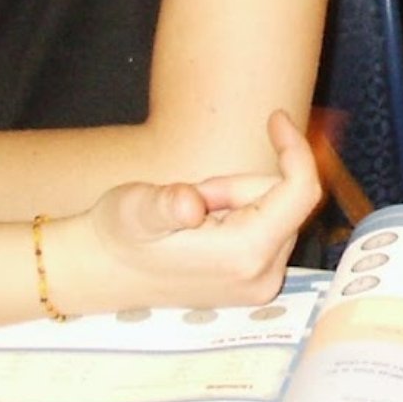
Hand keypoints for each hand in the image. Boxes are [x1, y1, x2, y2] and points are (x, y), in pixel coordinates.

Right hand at [54, 111, 322, 315]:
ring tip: (192, 219)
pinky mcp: (253, 282)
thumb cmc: (118, 234)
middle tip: (195, 196)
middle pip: (286, 201)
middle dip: (242, 185)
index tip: (276, 117)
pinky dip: (241, 216)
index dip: (294, 148)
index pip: (301, 192)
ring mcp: (260, 283)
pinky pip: (267, 228)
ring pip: (276, 213)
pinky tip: (202, 231)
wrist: (101, 272)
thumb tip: (189, 205)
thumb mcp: (135, 210)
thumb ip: (164, 205)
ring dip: (239, 201)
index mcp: (245, 255)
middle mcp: (263, 276)